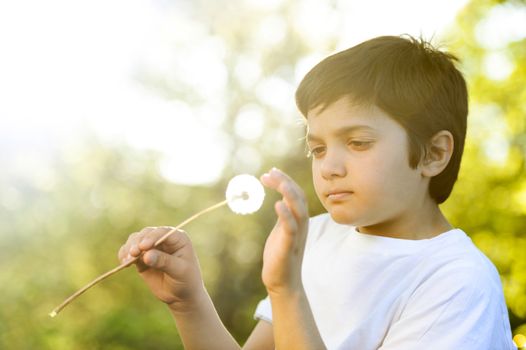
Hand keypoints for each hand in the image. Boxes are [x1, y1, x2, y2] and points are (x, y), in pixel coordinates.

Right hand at [118, 226, 205, 311]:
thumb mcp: (179, 271)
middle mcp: (163, 239)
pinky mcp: (142, 258)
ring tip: (128, 261)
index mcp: (177, 238)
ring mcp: (152, 248)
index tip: (144, 247)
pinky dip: (124, 255)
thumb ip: (164, 262)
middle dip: (137, 242)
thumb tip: (146, 255)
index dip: (152, 237)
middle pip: (146, 234)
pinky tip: (124, 262)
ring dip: (129, 248)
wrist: (182, 296)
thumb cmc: (186, 280)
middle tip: (133, 254)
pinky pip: (129, 252)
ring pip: (135, 240)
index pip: (162, 232)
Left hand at [260, 168, 308, 295]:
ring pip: (298, 210)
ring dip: (289, 194)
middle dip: (285, 182)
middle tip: (270, 172)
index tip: (270, 172)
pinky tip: (277, 205)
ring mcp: (297, 236)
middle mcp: (301, 225)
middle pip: (298, 197)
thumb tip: (280, 199)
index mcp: (298, 220)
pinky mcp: (289, 247)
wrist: (283, 283)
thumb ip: (284, 215)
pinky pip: (291, 228)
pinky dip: (286, 215)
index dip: (285, 180)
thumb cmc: (280, 256)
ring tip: (278, 182)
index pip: (296, 194)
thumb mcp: (282, 231)